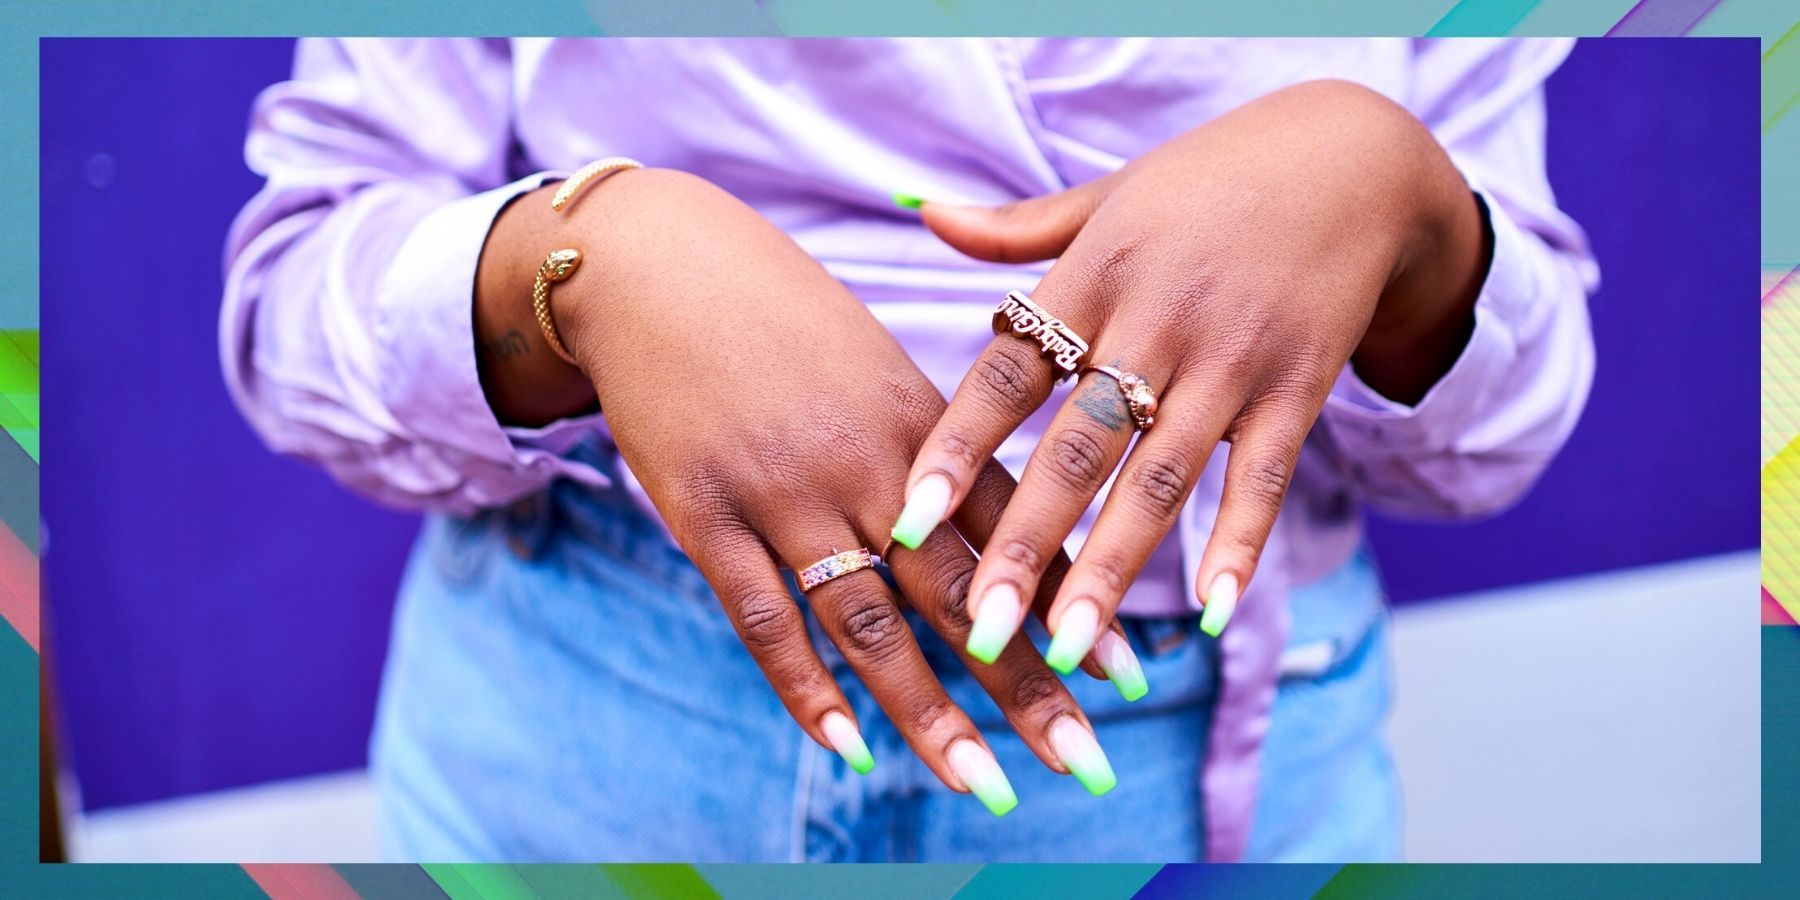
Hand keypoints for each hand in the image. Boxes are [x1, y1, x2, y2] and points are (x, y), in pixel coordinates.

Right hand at [474, 168, 1133, 808]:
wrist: (656, 263)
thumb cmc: (776, 312)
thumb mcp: (870, 361)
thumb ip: (923, 442)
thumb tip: (975, 517)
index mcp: (922, 421)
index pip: (1012, 530)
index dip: (1068, 604)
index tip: (1126, 676)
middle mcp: (868, 464)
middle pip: (962, 592)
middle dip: (1030, 684)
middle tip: (1087, 765)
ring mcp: (785, 492)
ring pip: (873, 622)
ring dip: (933, 714)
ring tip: (989, 788)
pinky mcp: (706, 513)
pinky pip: (765, 617)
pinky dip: (806, 689)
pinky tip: (850, 748)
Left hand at [893, 80, 1490, 672]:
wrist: (1352, 157)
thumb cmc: (1207, 182)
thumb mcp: (1107, 195)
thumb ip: (1016, 229)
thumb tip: (923, 216)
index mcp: (1093, 275)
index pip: (1006, 375)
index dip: (955, 450)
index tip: (907, 524)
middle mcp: (1157, 320)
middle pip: (1076, 448)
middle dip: (1026, 545)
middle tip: (981, 628)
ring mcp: (1233, 357)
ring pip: (1161, 478)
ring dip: (1113, 568)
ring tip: (1071, 647)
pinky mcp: (1299, 386)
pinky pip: (1262, 476)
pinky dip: (1238, 543)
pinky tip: (1209, 612)